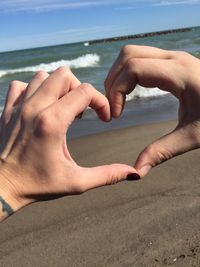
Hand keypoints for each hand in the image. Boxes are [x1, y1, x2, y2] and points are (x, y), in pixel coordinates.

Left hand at [0, 67, 136, 218]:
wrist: (1, 188)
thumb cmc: (37, 185)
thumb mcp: (76, 183)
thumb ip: (106, 175)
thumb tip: (132, 173)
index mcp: (52, 123)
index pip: (85, 92)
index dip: (101, 102)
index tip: (103, 118)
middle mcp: (34, 108)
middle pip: (64, 75)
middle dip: (80, 89)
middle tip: (82, 110)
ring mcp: (18, 106)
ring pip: (43, 76)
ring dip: (58, 88)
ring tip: (63, 108)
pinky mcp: (7, 109)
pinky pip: (22, 85)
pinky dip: (34, 90)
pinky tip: (41, 107)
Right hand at [105, 45, 199, 176]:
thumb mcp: (192, 137)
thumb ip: (162, 151)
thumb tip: (137, 171)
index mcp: (180, 74)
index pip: (134, 68)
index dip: (117, 90)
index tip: (116, 116)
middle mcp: (174, 59)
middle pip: (128, 55)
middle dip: (113, 80)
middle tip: (113, 107)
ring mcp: (173, 58)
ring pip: (132, 54)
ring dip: (119, 74)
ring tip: (117, 100)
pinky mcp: (172, 63)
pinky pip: (141, 59)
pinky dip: (128, 73)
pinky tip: (129, 93)